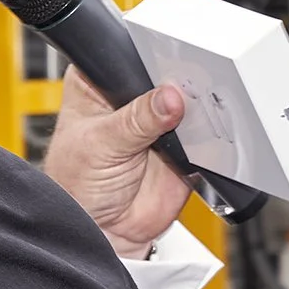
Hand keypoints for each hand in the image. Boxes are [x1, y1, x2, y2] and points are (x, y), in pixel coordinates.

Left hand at [42, 68, 192, 258]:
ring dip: (197, 111)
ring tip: (194, 118)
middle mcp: (132, 98)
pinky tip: (204, 139)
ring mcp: (159, 124)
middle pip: (165, 76)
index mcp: (99, 81)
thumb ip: (136, 120)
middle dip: (179, 84)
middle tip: (186, 94)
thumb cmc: (77, 185)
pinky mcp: (184, 149)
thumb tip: (169, 97)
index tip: (168, 63)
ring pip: (189, 105)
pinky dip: (210, 139)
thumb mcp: (101, 144)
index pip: (130, 55)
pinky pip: (206, 138)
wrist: (101, 233)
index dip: (149, 56)